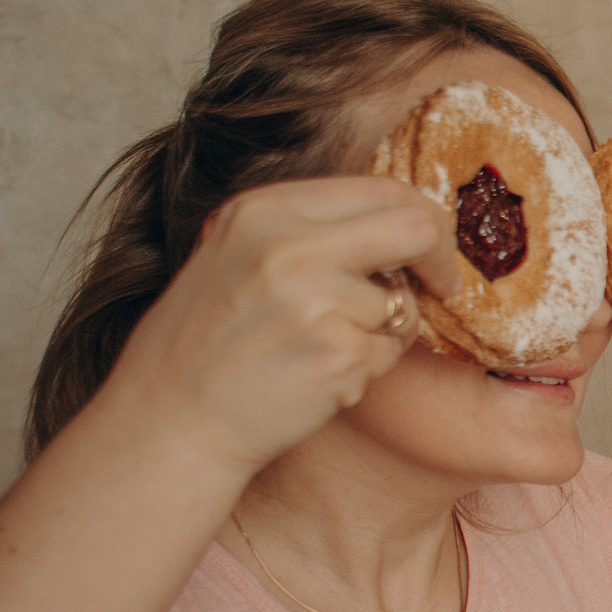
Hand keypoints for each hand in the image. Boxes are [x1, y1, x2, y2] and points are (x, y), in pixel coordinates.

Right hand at [98, 177, 455, 474]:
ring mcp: (316, 301)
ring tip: (317, 351)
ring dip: (381, 332)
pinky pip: (390, 352)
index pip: (381, 189)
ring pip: (402, 303)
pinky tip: (314, 378)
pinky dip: (366, 369)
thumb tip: (403, 222)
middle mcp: (289, 247)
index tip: (429, 249)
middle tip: (442, 287)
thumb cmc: (206, 346)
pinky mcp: (339, 354)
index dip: (421, 219)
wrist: (169, 422)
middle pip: (416, 228)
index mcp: (263, 211)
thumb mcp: (238, 256)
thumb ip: (310, 233)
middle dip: (441, 258)